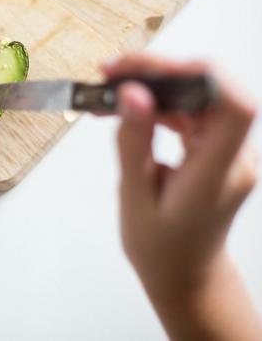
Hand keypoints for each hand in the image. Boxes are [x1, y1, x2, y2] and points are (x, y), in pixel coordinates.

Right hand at [102, 55, 260, 339]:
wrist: (182, 271)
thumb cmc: (159, 246)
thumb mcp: (135, 197)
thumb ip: (134, 143)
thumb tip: (132, 93)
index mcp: (217, 175)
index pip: (233, 107)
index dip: (198, 74)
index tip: (148, 69)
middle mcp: (232, 157)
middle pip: (209, 91)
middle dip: (159, 73)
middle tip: (111, 73)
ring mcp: (226, 151)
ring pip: (195, 96)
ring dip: (152, 86)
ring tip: (107, 91)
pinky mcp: (212, 148)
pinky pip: (187, 112)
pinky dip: (156, 104)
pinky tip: (126, 109)